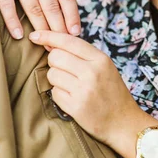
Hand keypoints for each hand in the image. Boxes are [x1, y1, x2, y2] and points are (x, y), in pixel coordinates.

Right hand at [0, 0, 80, 38]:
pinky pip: (7, 5)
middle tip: (62, 46)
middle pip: (51, 5)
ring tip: (45, 44)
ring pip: (32, 7)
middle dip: (58, 28)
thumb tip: (69, 8)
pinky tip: (19, 35)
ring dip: (40, 28)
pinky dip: (14, 21)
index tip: (76, 33)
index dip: (72, 15)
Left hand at [28, 30, 145, 144]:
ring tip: (71, 86)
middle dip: (54, 62)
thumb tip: (52, 44)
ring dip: (56, 80)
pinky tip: (72, 98)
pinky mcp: (75, 106)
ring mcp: (83, 90)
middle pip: (55, 56)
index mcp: (100, 59)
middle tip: (65, 71)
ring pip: (52, 74)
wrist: (123, 121)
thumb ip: (83, 55)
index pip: (68, 41)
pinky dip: (59, 95)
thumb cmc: (111, 92)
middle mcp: (92, 72)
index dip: (48, 36)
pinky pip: (54, 93)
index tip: (35, 35)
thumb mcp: (104, 67)